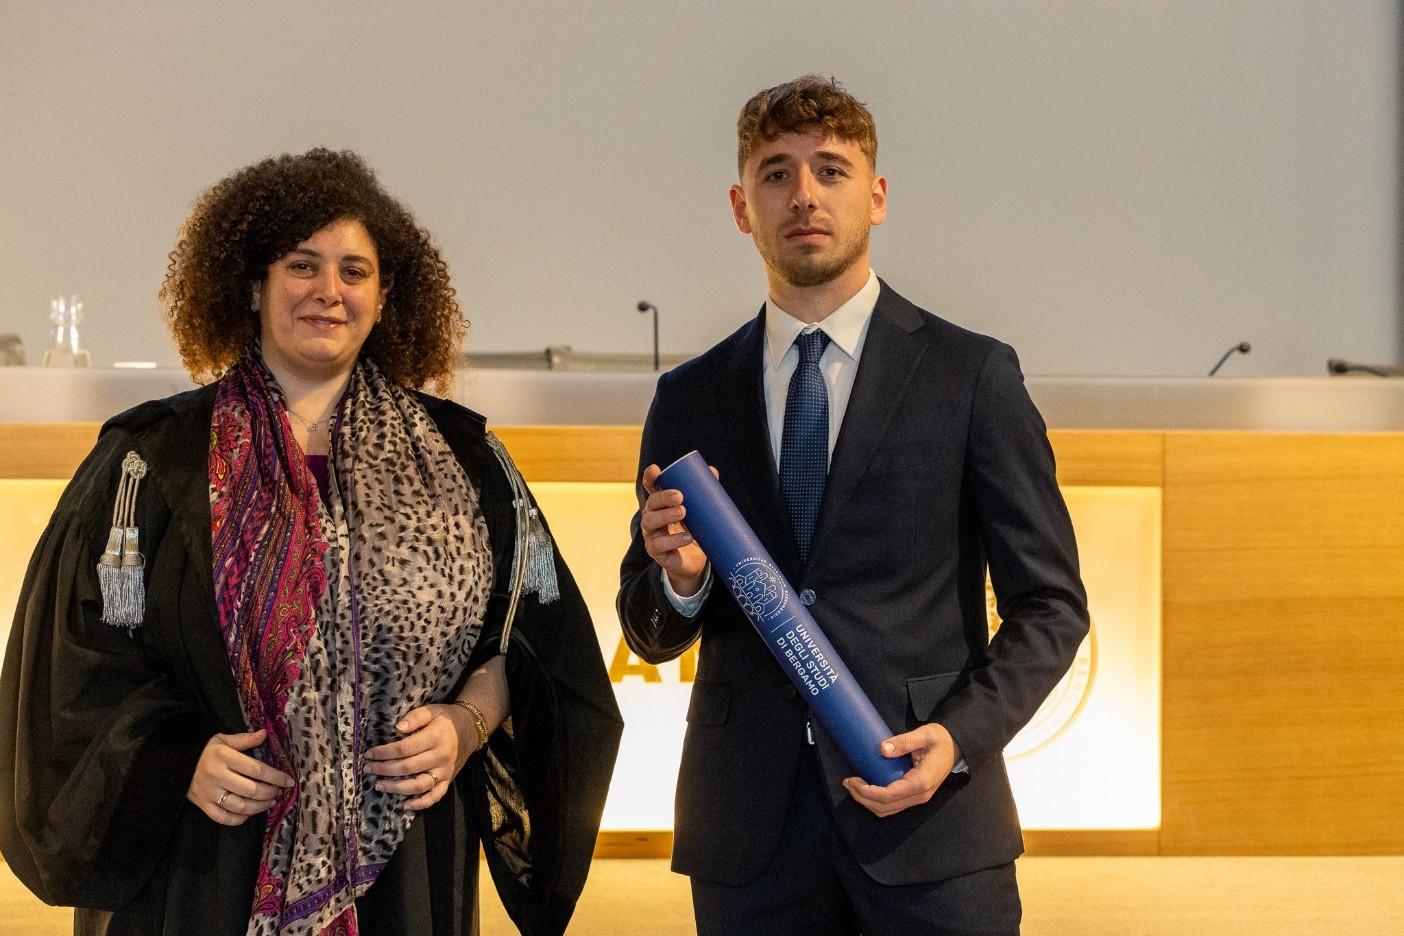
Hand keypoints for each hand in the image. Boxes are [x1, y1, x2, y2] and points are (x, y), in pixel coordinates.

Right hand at [186, 728, 294, 826]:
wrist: (177, 766)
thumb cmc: (206, 752)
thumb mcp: (223, 740)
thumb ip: (245, 739)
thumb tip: (264, 733)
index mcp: (224, 757)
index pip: (256, 769)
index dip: (276, 776)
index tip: (288, 780)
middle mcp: (217, 776)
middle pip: (251, 790)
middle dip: (270, 793)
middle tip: (279, 792)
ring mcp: (209, 794)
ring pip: (240, 806)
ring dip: (259, 807)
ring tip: (270, 802)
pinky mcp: (203, 806)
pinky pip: (224, 818)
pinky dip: (240, 818)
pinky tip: (250, 813)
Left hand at [364, 704, 475, 811]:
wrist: (471, 729)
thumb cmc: (447, 719)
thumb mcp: (432, 710)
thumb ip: (415, 717)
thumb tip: (398, 728)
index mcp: (435, 737)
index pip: (404, 748)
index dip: (384, 752)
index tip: (369, 753)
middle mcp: (440, 756)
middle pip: (407, 767)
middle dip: (384, 769)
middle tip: (368, 768)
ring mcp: (444, 771)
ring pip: (418, 785)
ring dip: (396, 788)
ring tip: (379, 785)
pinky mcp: (448, 780)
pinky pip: (435, 796)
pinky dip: (421, 803)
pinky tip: (405, 805)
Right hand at [640, 463, 715, 596]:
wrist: (694, 562)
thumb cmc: (694, 531)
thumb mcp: (699, 512)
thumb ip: (704, 492)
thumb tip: (712, 471)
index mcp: (661, 504)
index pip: (651, 488)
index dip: (650, 478)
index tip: (655, 470)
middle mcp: (652, 517)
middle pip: (651, 504)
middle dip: (664, 497)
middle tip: (680, 496)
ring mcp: (652, 535)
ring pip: (650, 522)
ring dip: (666, 516)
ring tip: (683, 512)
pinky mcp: (656, 552)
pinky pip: (659, 545)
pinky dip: (674, 540)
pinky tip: (687, 537)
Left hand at [841, 723, 960, 817]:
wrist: (956, 747)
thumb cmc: (940, 739)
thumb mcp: (924, 734)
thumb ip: (904, 741)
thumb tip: (882, 748)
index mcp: (920, 782)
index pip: (888, 795)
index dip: (866, 791)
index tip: (852, 779)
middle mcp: (919, 796)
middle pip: (885, 807)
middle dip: (862, 798)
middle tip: (847, 782)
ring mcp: (918, 798)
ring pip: (888, 810)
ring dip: (868, 802)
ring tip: (853, 786)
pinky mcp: (915, 796)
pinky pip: (893, 806)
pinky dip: (876, 801)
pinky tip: (867, 789)